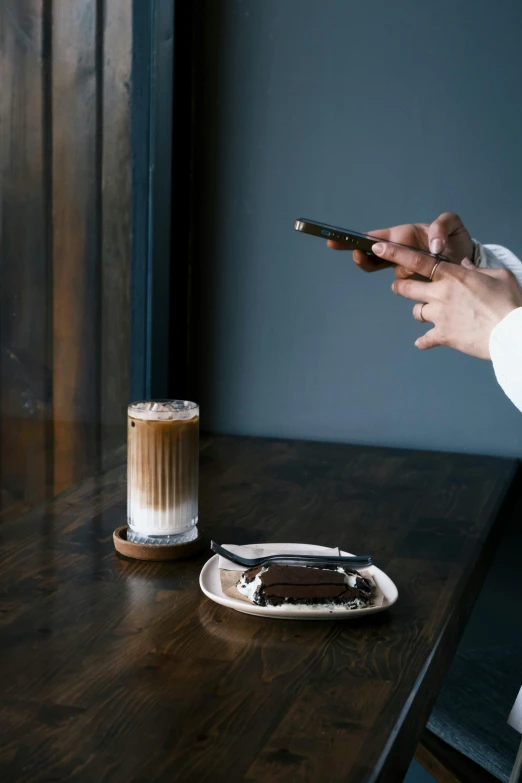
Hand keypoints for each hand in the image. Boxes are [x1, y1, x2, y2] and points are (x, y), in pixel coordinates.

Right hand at [327, 212, 472, 277]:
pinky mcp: (414, 283)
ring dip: (400, 271)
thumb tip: (433, 245)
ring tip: (414, 269)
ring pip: (390, 272)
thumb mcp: (453, 225)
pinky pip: (403, 286)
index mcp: (405, 235)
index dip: (358, 238)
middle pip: (372, 256)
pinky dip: (407, 285)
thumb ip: (442, 227)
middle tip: (358, 256)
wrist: (468, 263)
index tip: (343, 240)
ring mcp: (405, 269)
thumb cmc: (456, 240)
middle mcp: (400, 252)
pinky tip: (419, 280)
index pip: (377, 236)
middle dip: (362, 256)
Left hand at [371, 242, 521, 359]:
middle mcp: (441, 294)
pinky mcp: (444, 335)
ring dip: (419, 311)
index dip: (395, 254)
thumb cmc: (509, 303)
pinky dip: (423, 341)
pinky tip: (422, 342)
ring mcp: (440, 316)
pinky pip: (425, 339)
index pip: (417, 260)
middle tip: (400, 285)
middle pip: (407, 288)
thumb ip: (477, 270)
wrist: (512, 332)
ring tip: (426, 312)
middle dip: (401, 286)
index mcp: (453, 275)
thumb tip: (465, 266)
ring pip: (416, 311)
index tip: (378, 248)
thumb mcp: (498, 276)